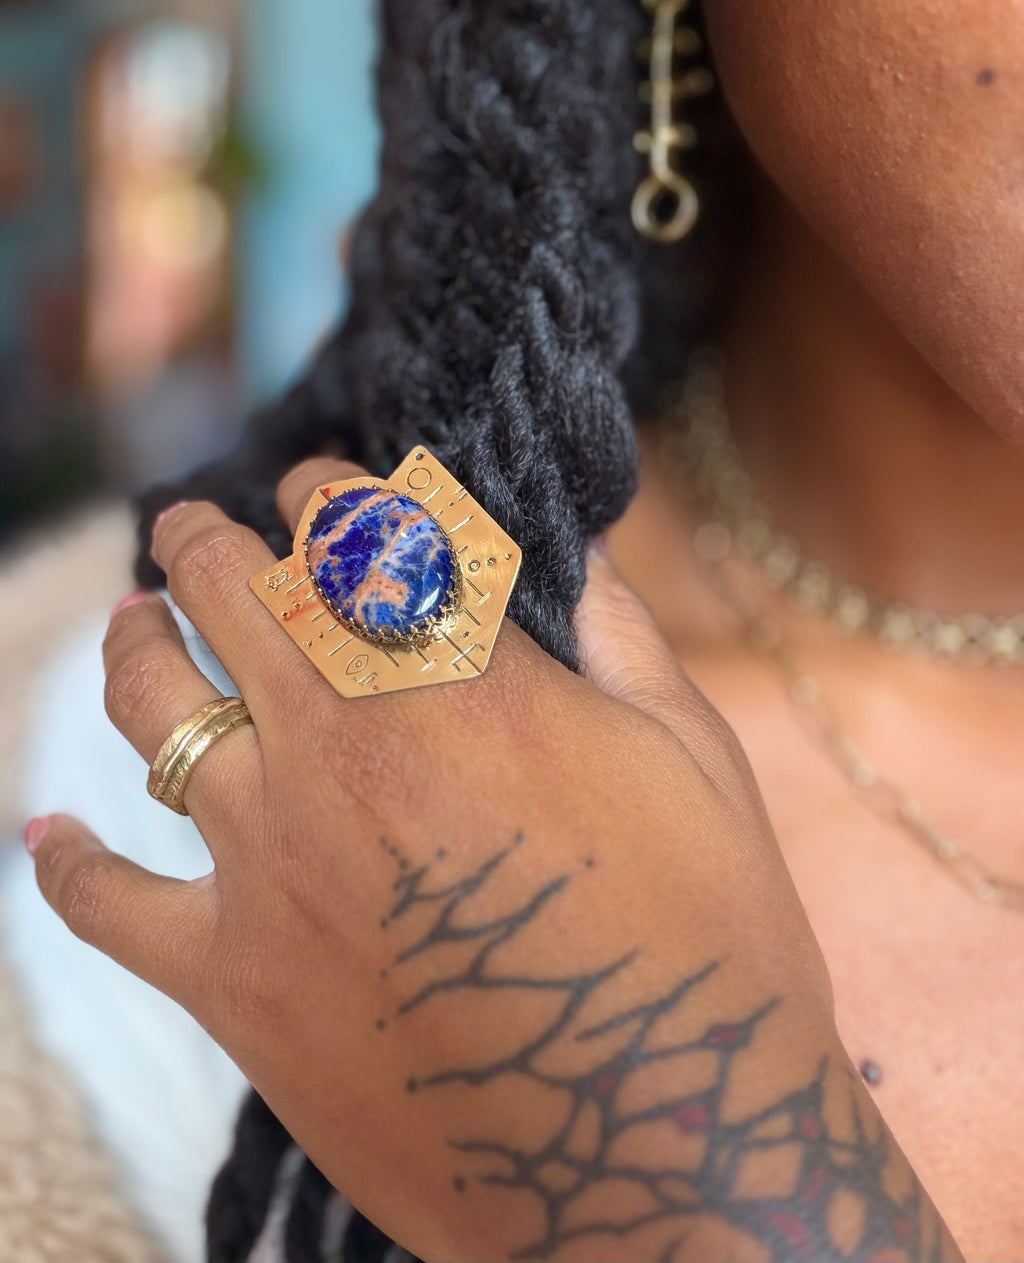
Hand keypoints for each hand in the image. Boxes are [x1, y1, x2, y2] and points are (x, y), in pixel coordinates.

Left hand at [27, 458, 954, 1262]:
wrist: (663, 1159)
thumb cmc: (707, 947)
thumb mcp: (694, 761)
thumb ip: (623, 638)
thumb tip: (578, 555)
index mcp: (462, 680)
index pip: (353, 529)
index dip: (324, 489)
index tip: (317, 486)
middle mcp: (344, 747)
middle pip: (233, 591)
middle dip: (207, 539)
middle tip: (192, 523)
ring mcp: (270, 861)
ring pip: (152, 708)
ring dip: (136, 644)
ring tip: (135, 622)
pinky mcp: (234, 980)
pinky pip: (107, 904)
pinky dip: (69, 864)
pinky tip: (49, 836)